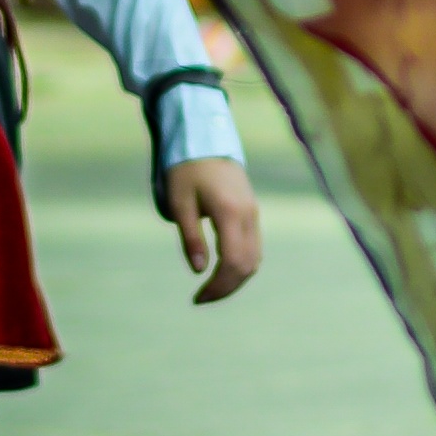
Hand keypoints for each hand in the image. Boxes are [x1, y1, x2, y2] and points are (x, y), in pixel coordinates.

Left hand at [163, 156, 262, 303]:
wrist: (205, 138)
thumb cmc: (186, 169)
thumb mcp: (180, 203)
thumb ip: (191, 237)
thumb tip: (199, 270)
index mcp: (229, 213)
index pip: (233, 262)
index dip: (218, 286)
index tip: (198, 298)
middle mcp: (248, 215)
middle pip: (248, 265)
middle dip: (227, 288)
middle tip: (202, 298)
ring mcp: (253, 213)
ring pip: (255, 258)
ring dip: (236, 279)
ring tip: (211, 288)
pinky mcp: (252, 212)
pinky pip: (254, 247)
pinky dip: (241, 264)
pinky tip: (222, 269)